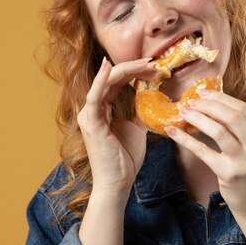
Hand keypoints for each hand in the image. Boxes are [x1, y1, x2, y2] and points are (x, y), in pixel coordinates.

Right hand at [77, 56, 155, 196]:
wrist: (118, 182)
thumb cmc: (125, 159)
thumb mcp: (137, 129)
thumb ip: (139, 113)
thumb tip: (151, 99)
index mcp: (102, 109)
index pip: (118, 82)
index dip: (136, 72)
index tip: (156, 68)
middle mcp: (92, 109)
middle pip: (112, 78)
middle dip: (134, 68)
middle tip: (154, 62)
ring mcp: (89, 115)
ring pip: (106, 82)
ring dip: (126, 70)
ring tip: (146, 63)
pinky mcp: (91, 123)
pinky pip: (94, 97)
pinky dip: (100, 80)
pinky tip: (109, 66)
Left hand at [166, 90, 245, 218]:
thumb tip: (218, 109)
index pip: (245, 110)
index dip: (223, 99)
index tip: (205, 92)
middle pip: (233, 116)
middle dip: (210, 104)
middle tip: (192, 100)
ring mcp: (245, 162)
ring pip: (219, 130)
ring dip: (198, 117)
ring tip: (183, 111)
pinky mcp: (229, 174)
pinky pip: (203, 151)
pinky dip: (186, 139)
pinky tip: (173, 132)